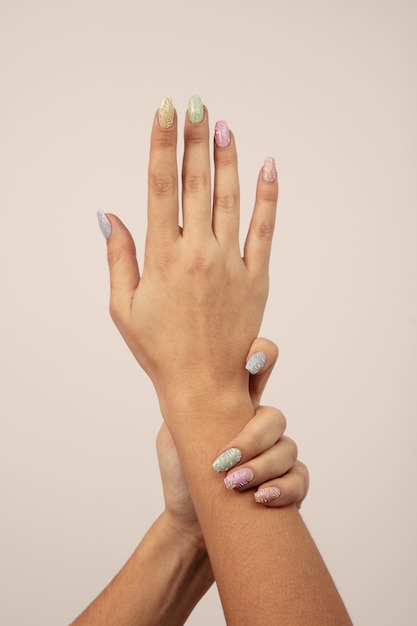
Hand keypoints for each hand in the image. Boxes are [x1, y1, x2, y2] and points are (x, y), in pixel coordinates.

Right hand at [99, 97, 277, 411]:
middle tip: (194, 103)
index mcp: (163, 258)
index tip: (164, 112)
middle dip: (194, 139)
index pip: (160, 187)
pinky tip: (268, 167)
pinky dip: (267, 197)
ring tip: (222, 125)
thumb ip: (119, 257)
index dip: (161, 145)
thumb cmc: (159, 349)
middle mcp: (198, 253)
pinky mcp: (257, 278)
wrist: (203, 385)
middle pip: (196, 183)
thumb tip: (108, 215)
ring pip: (230, 198)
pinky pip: (264, 228)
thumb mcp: (124, 307)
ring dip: (227, 158)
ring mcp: (231, 264)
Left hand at [156, 338, 308, 546]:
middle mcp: (259, 425)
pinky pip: (300, 479)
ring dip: (263, 467)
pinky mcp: (288, 485)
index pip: (259, 370)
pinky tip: (261, 498)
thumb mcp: (173, 433)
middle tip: (226, 459)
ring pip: (288, 449)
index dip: (262, 356)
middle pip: (275, 417)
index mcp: (236, 403)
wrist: (189, 523)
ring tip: (234, 484)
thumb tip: (189, 376)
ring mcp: (276, 454)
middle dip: (254, 438)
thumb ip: (185, 404)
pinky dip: (284, 489)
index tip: (250, 361)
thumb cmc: (181, 474)